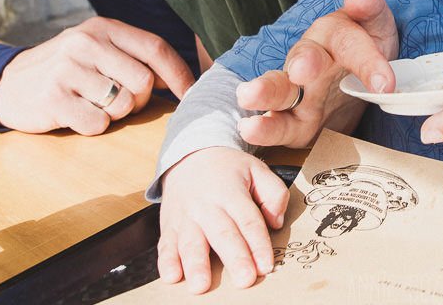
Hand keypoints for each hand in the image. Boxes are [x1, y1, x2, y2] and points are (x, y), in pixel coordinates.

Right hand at [0, 16, 194, 134]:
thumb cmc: (66, 70)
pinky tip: (76, 114)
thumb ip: (134, 57)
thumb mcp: (97, 50)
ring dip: (115, 114)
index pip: (155, 48)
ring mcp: (67, 70)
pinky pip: (98, 123)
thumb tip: (182, 80)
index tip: (192, 95)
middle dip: (140, 101)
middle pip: (144, 82)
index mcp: (102, 28)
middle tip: (119, 102)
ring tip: (92, 104)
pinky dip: (93, 126)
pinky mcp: (52, 99)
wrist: (7, 85)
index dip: (179, 75)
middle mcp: (85, 43)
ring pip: (123, 105)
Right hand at [157, 148, 287, 291]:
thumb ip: (274, 193)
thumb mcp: (257, 169)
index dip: (258, 244)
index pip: (248, 222)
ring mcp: (185, 218)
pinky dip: (167, 262)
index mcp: (232, 193)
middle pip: (223, 235)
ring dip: (196, 265)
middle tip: (244, 280)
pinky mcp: (169, 227)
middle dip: (234, 258)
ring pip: (191, 242)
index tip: (266, 265)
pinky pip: (166, 245)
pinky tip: (172, 276)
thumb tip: (276, 222)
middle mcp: (207, 206)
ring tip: (201, 285)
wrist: (190, 156)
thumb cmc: (228, 169)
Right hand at [237, 0, 398, 147]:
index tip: (386, 84)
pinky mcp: (294, 123)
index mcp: (333, 36)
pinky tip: (249, 129)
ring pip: (279, 90)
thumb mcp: (376, 28)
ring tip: (247, 95)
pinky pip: (279, 126)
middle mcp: (309, 60)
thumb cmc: (364, 49)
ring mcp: (298, 92)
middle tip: (302, 70)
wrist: (354, 84)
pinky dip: (263, 128)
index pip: (350, 43)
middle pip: (303, 57)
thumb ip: (371, 10)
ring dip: (265, 92)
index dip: (368, 62)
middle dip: (303, 62)